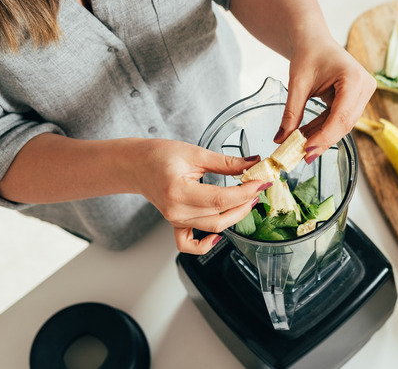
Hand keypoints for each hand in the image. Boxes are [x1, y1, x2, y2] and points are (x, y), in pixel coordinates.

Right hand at [131, 139, 270, 254]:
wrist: (137, 165)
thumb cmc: (159, 155)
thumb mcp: (195, 153)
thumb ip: (226, 162)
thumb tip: (252, 163)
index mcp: (179, 191)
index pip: (221, 199)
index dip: (245, 192)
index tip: (261, 183)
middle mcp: (176, 210)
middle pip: (220, 216)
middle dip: (245, 203)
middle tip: (258, 188)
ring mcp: (175, 220)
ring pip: (213, 227)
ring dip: (235, 216)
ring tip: (247, 199)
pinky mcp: (176, 224)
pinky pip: (189, 245)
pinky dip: (205, 245)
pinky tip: (218, 237)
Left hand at [277, 36, 375, 161]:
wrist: (314, 39)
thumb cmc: (308, 53)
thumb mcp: (297, 84)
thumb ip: (291, 113)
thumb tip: (281, 140)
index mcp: (354, 79)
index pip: (341, 116)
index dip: (324, 137)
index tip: (306, 151)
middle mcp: (365, 87)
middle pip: (345, 124)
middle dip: (323, 141)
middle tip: (302, 156)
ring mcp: (364, 93)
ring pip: (343, 124)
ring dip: (322, 136)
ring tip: (301, 147)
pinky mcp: (357, 99)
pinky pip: (340, 119)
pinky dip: (324, 128)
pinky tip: (307, 136)